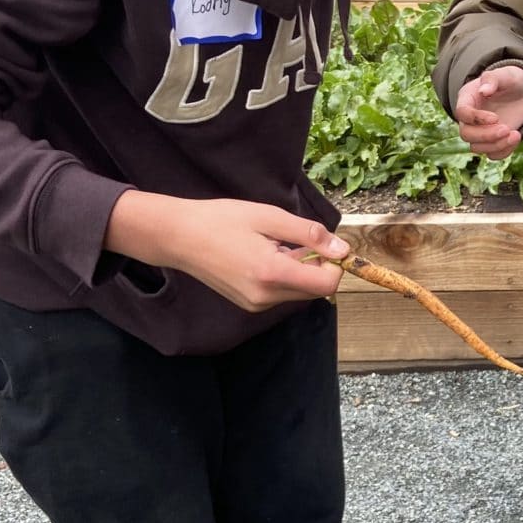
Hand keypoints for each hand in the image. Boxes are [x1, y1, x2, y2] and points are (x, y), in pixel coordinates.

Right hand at [104, 191, 349, 311]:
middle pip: (315, 290)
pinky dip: (284, 276)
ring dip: (300, 270)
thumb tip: (342, 249)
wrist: (180, 237)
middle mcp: (265, 296)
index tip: (327, 244)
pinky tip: (263, 256)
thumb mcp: (269, 217)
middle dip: (317, 266)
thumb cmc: (222, 220)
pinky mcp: (249, 305)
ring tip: (274, 245)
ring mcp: (256, 304)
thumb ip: (308, 234)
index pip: (326, 284)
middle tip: (296, 239)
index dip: (335, 264)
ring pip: (299, 292)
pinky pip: (281, 294)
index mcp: (272, 273)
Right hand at [453, 65, 522, 159]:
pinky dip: (504, 151)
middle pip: (466, 134)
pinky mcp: (492, 141)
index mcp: (467, 99)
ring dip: (496, 145)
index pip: (462, 113)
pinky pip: (492, 154)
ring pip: (477, 147)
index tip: (496, 118)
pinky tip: (516, 138)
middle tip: (507, 129)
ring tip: (515, 135)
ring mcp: (480, 132)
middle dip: (486, 135)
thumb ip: (492, 79)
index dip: (476, 118)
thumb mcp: (505, 74)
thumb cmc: (510, 80)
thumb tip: (483, 90)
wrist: (522, 92)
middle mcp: (470, 118)